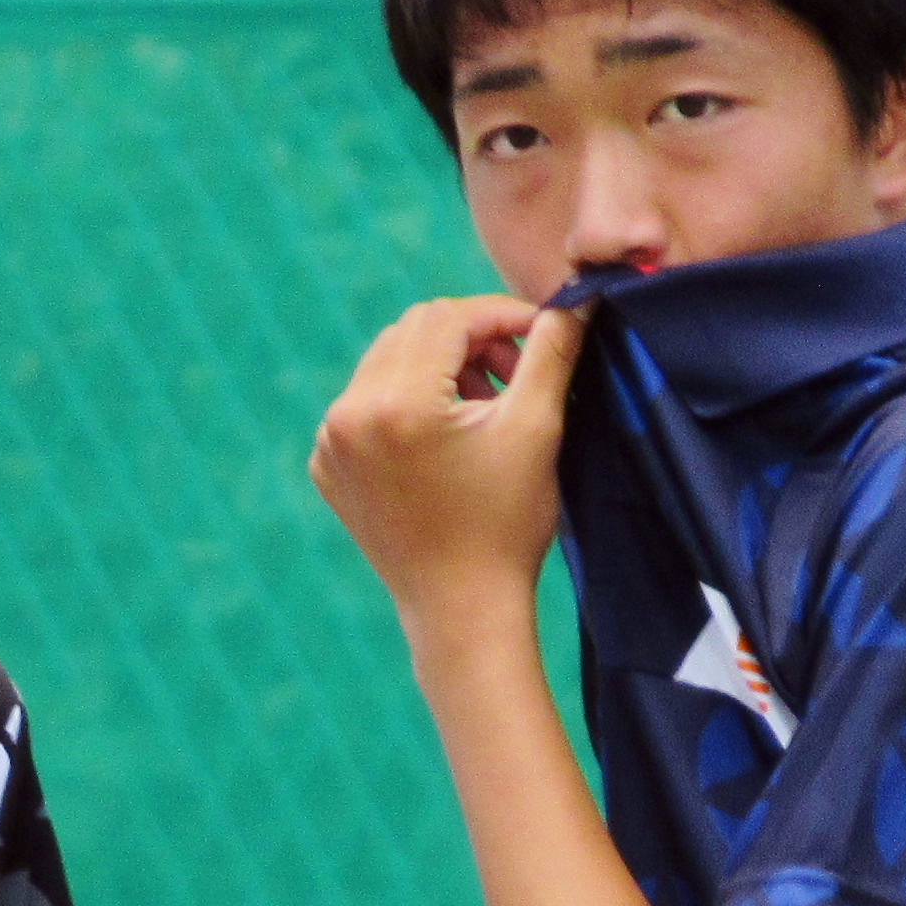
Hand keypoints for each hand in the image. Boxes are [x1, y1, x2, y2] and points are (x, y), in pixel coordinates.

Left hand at [306, 292, 583, 630]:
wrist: (462, 608)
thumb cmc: (507, 524)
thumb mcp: (536, 428)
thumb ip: (552, 350)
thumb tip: (577, 297)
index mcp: (397, 404)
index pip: (448, 317)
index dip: (501, 316)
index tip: (541, 332)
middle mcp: (348, 416)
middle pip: (413, 331)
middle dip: (470, 340)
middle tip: (514, 376)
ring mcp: (330, 443)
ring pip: (388, 361)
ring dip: (439, 367)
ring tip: (484, 407)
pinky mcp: (327, 466)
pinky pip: (365, 402)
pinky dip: (406, 401)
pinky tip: (446, 438)